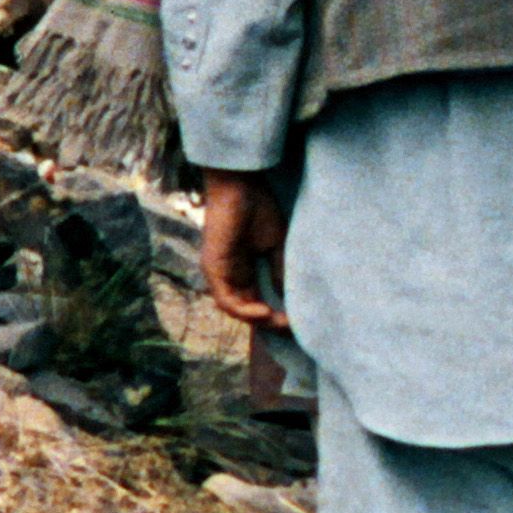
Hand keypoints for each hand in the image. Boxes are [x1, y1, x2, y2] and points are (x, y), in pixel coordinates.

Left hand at [196, 171, 288, 329]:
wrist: (241, 185)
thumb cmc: (258, 208)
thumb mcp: (276, 246)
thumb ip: (279, 272)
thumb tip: (288, 299)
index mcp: (244, 271)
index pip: (257, 302)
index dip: (276, 315)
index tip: (298, 321)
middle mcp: (229, 276)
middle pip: (247, 310)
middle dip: (270, 323)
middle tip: (293, 328)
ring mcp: (219, 273)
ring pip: (236, 310)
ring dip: (258, 320)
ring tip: (280, 322)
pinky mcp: (213, 268)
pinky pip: (226, 299)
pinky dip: (245, 310)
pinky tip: (265, 311)